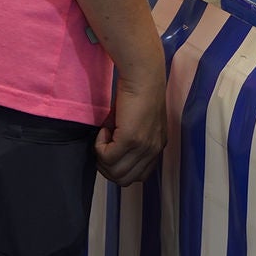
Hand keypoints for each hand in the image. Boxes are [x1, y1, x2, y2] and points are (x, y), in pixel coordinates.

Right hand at [95, 70, 166, 186]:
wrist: (143, 76)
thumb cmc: (137, 93)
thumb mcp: (136, 123)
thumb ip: (128, 141)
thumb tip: (108, 153)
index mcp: (156, 147)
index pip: (138, 176)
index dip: (119, 168)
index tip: (110, 151)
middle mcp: (153, 150)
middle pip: (124, 179)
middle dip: (107, 167)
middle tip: (101, 146)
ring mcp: (143, 147)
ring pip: (114, 172)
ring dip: (102, 157)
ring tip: (103, 135)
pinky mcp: (131, 139)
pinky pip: (107, 157)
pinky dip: (100, 146)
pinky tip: (104, 129)